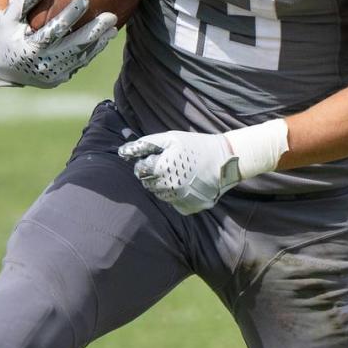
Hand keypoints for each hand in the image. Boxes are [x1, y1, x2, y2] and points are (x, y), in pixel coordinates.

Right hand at [0, 0, 116, 87]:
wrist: (5, 68)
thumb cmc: (6, 36)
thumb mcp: (7, 19)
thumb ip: (22, 2)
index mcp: (29, 49)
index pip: (53, 31)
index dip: (69, 16)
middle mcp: (43, 64)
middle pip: (74, 47)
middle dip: (94, 31)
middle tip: (111, 16)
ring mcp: (53, 74)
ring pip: (81, 57)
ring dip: (99, 42)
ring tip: (113, 28)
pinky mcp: (60, 78)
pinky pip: (79, 63)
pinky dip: (93, 51)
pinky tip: (104, 38)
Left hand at [118, 130, 240, 213]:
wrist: (224, 161)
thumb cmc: (195, 146)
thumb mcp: (171, 138)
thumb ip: (146, 144)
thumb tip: (122, 152)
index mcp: (161, 168)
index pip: (139, 169)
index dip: (147, 162)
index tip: (158, 157)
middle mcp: (167, 187)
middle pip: (147, 184)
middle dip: (153, 175)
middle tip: (169, 165)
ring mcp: (178, 200)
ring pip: (159, 194)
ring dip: (163, 185)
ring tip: (179, 174)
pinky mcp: (186, 208)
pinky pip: (172, 203)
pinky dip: (175, 195)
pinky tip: (186, 184)